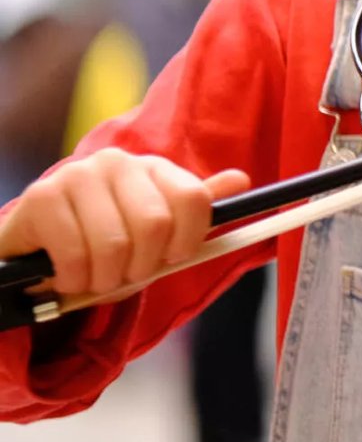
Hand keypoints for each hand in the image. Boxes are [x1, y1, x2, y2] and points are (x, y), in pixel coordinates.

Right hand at [0, 149, 246, 296]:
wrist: (39, 251)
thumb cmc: (105, 244)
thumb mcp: (157, 233)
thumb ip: (195, 210)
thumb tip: (241, 180)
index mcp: (153, 168)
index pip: (193, 198)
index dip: (187, 240)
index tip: (171, 258)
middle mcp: (118, 162)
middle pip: (155, 224)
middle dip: (142, 265)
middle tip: (125, 274)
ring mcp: (78, 175)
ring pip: (114, 244)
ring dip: (106, 278)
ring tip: (96, 276)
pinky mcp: (42, 197)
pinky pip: (75, 253)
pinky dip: (75, 279)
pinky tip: (69, 275)